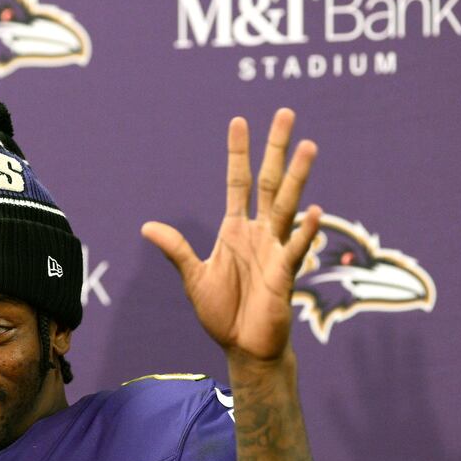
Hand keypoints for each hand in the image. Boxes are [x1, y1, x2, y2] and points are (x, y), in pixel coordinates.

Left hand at [141, 108, 320, 363]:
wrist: (244, 348)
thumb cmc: (223, 314)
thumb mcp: (194, 277)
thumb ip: (176, 250)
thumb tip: (147, 227)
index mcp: (236, 230)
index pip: (238, 182)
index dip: (238, 153)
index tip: (238, 120)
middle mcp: (259, 233)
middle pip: (269, 182)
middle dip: (276, 148)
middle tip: (286, 112)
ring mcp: (275, 250)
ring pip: (288, 205)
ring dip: (297, 177)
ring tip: (308, 145)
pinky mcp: (285, 274)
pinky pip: (296, 248)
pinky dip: (304, 231)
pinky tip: (313, 210)